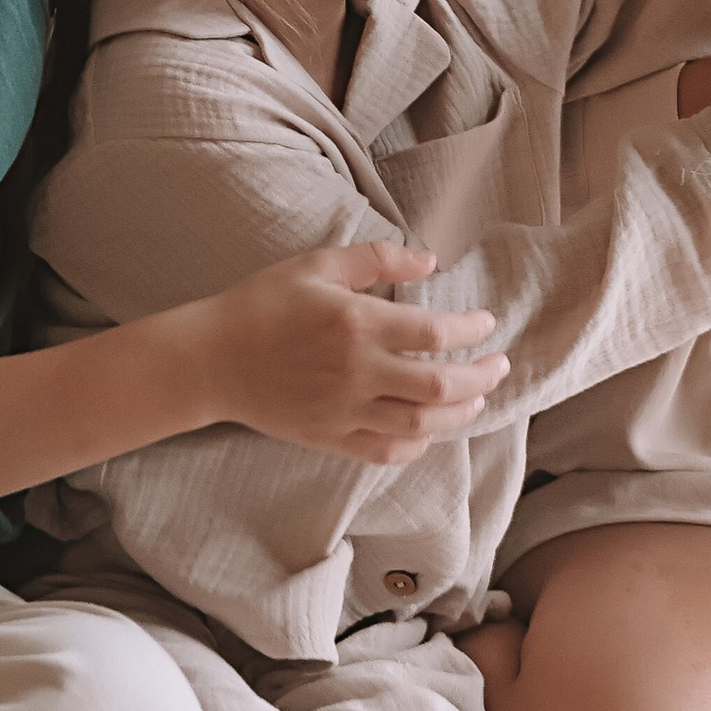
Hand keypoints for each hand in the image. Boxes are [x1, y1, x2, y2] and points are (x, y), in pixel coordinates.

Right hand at [196, 240, 508, 465]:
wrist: (211, 358)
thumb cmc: (262, 304)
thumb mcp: (316, 265)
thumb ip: (375, 259)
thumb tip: (430, 260)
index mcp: (355, 324)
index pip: (434, 334)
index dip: (470, 330)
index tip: (485, 323)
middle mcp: (357, 372)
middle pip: (440, 386)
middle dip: (481, 377)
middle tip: (499, 365)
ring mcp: (345, 410)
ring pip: (422, 424)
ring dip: (461, 413)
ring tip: (477, 398)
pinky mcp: (331, 437)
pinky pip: (388, 451)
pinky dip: (418, 444)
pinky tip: (429, 429)